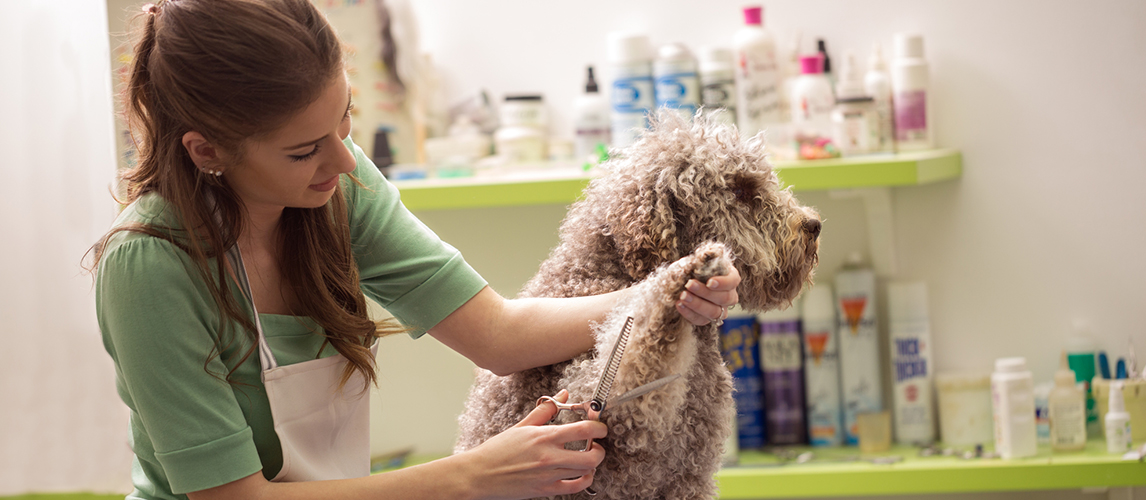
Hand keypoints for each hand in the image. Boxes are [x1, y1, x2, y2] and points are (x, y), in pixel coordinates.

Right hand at [465, 390, 606, 499]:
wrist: (479, 474)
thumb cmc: (497, 450)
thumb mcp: (522, 426)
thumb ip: (545, 411)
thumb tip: (563, 395)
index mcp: (544, 436)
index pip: (584, 429)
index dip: (599, 427)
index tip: (600, 427)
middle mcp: (550, 456)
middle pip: (592, 454)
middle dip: (600, 448)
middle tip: (596, 444)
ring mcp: (549, 475)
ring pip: (586, 471)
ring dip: (592, 464)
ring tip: (587, 457)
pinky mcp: (546, 490)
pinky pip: (575, 487)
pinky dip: (584, 480)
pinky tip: (581, 474)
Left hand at [675, 265, 739, 325]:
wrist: (679, 282)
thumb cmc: (691, 269)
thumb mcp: (696, 261)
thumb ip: (701, 260)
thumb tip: (703, 256)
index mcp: (730, 277)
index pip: (733, 281)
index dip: (723, 283)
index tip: (709, 282)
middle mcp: (729, 295)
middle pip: (724, 298)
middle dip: (705, 292)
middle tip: (689, 285)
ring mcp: (720, 309)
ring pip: (714, 312)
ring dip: (697, 304)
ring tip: (682, 296)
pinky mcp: (707, 319)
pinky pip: (701, 320)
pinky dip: (689, 313)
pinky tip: (679, 304)